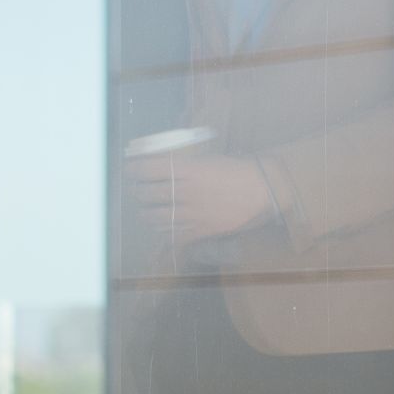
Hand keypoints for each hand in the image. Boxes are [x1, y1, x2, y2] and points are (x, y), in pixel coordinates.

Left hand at [128, 152, 275, 241]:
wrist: (263, 189)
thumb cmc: (238, 169)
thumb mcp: (209, 158)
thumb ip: (185, 164)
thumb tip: (164, 164)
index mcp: (187, 169)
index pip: (147, 169)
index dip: (134, 169)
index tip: (130, 169)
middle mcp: (185, 192)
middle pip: (147, 193)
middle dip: (138, 191)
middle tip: (138, 189)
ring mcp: (191, 214)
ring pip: (155, 217)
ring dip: (146, 213)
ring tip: (147, 210)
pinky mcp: (200, 231)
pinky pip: (173, 236)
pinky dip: (164, 232)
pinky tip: (163, 228)